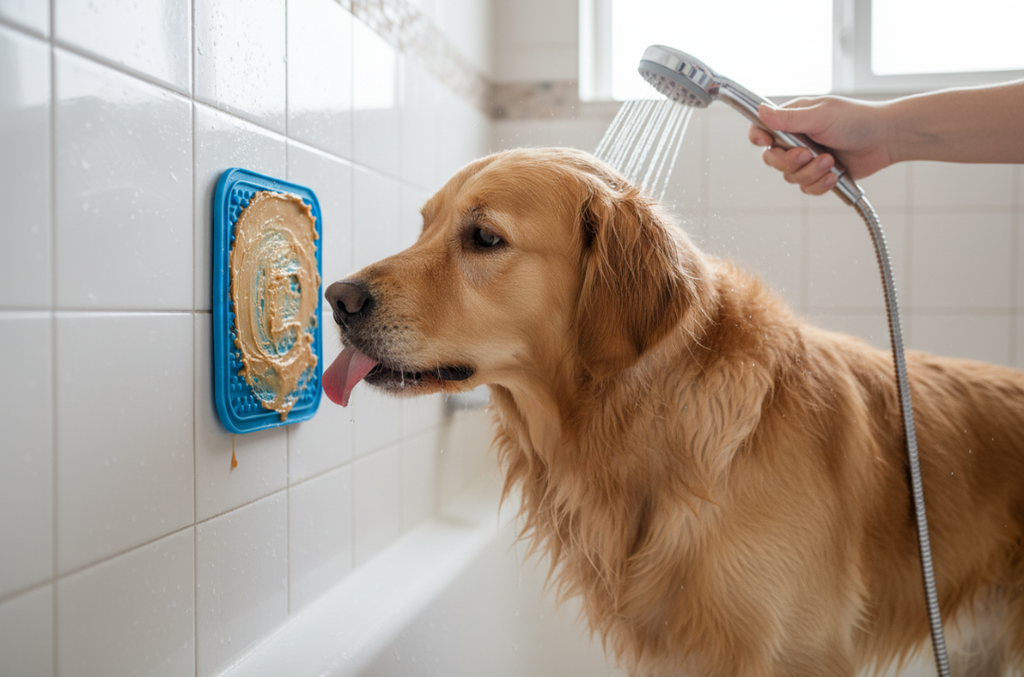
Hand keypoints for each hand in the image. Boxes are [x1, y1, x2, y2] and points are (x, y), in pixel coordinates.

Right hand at [748, 97, 895, 194]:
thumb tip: (761, 111)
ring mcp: (808, 159)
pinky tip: (834, 175)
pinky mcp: (820, 175)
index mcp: (793, 120)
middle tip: (809, 154)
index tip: (766, 142)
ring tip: (831, 162)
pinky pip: (807, 188)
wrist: (886, 138)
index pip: (762, 129)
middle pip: (773, 159)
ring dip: (810, 172)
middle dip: (790, 161)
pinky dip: (820, 184)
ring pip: (790, 177)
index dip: (758, 138)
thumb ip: (789, 118)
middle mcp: (797, 140)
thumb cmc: (857, 119)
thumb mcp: (820, 115)